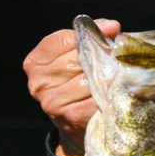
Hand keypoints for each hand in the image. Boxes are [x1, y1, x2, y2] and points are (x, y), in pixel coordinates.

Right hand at [23, 18, 121, 155]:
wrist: (78, 129)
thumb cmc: (79, 89)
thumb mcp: (75, 61)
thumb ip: (88, 39)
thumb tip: (111, 26)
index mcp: (35, 63)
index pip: (64, 39)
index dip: (89, 33)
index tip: (112, 30)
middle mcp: (38, 82)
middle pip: (77, 58)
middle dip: (101, 55)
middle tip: (119, 57)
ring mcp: (52, 101)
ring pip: (88, 78)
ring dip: (107, 76)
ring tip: (117, 78)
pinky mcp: (70, 115)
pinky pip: (96, 97)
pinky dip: (109, 94)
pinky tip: (114, 94)